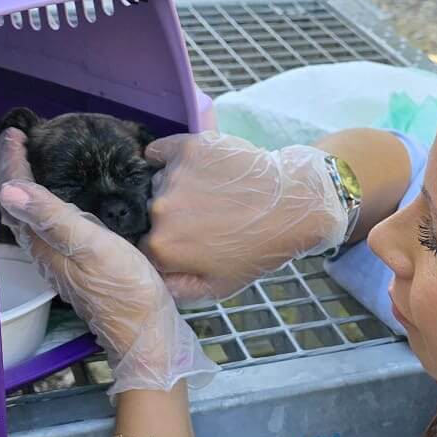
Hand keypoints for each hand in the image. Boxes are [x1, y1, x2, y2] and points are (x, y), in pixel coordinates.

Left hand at [0, 130, 216, 393]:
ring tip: (41, 161)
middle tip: (23, 141)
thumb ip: (52, 216)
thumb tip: (8, 188)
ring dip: (31, 187)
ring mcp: (61, 259)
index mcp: (43, 241)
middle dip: (15, 170)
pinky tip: (70, 199)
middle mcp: (44, 249)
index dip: (11, 162)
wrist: (146, 331)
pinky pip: (53, 225)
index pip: (15, 195)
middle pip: (18, 205)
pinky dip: (51, 203)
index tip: (16, 132)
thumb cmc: (123, 287)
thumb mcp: (90, 245)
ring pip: (34, 216)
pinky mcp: (79, 264)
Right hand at [142, 132, 348, 306]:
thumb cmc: (259, 250)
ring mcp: (174, 175)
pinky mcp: (189, 147)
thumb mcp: (219, 287)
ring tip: (211, 195)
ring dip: (175, 189)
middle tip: (204, 218)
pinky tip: (191, 167)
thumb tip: (150, 280)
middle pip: (149, 213)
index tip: (185, 241)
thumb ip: (176, 288)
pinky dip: (167, 157)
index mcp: (162, 246)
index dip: (163, 246)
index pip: (143, 246)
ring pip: (158, 183)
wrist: (294, 205)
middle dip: (171, 218)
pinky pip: (161, 151)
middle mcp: (159, 210)